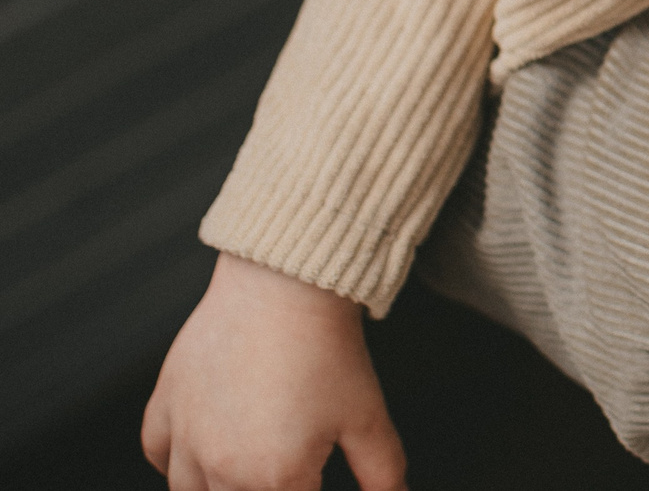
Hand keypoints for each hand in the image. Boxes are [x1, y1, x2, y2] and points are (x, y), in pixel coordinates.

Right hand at [142, 253, 406, 490]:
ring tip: (249, 467)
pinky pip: (158, 452)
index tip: (313, 476)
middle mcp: (220, 466)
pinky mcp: (165, 404)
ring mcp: (186, 436)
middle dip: (266, 488)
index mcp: (274, 477)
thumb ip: (383, 473)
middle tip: (284, 468)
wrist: (284, 285)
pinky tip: (204, 450)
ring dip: (218, 486)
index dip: (305, 490)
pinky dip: (177, 458)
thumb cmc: (327, 348)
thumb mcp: (368, 418)